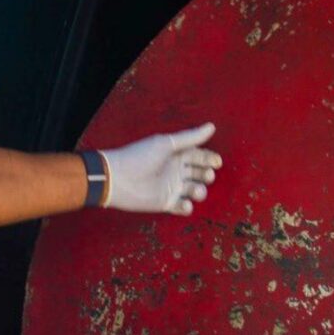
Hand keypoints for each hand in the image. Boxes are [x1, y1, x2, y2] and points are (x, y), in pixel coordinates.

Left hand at [100, 122, 219, 216]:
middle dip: (206, 175)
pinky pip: (181, 206)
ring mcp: (170, 187)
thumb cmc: (139, 157)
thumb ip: (189, 138)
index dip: (210, 159)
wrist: (116, 179)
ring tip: (195, 190)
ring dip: (199, 191)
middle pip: (200, 173)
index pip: (200, 156)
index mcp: (177, 155)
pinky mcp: (164, 203)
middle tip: (206, 176)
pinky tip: (185, 204)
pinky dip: (186, 207)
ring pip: (194, 190)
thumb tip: (212, 127)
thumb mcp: (166, 144)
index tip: (216, 163)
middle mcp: (175, 171)